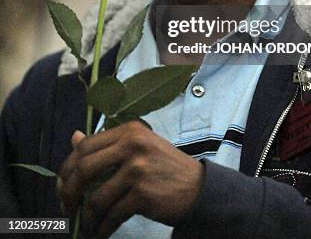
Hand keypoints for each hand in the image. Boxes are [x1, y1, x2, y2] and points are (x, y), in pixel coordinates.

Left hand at [56, 121, 204, 237]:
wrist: (198, 187)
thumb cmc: (164, 167)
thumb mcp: (138, 147)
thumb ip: (107, 144)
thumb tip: (73, 138)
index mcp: (129, 131)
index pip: (85, 146)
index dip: (68, 167)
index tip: (63, 185)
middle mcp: (132, 145)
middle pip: (84, 168)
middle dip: (70, 192)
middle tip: (68, 207)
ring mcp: (138, 169)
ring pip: (96, 197)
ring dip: (88, 217)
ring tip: (88, 224)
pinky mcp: (143, 194)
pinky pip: (112, 215)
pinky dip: (103, 228)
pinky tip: (101, 232)